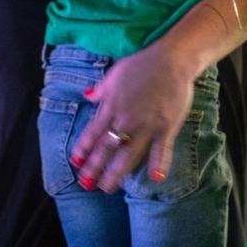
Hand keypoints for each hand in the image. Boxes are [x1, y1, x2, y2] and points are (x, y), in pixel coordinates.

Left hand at [70, 39, 195, 192]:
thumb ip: (101, 89)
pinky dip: (159, 165)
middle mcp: (125, 120)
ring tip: (107, 188)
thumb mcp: (115, 74)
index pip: (93, 132)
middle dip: (94, 167)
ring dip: (116, 173)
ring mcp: (145, 126)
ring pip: (128, 155)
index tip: (76, 162)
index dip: (83, 148)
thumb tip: (86, 95)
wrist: (170, 59)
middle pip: (107, 148)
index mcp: (111, 106)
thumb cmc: (141, 63)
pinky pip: (161, 151)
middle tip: (85, 184)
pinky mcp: (165, 128)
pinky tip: (155, 179)